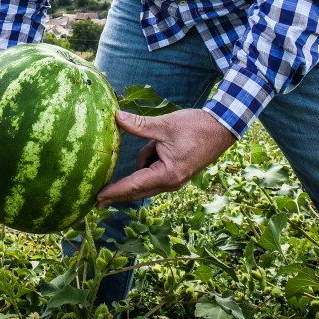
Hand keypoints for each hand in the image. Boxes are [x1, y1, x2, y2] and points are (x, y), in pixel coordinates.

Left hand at [97, 109, 235, 206]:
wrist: (222, 128)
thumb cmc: (196, 127)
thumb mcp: (164, 125)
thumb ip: (139, 125)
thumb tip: (117, 117)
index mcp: (166, 175)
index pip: (133, 186)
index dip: (114, 192)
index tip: (97, 198)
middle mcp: (170, 183)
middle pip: (137, 190)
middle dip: (118, 193)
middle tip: (96, 201)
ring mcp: (174, 180)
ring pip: (146, 177)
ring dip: (140, 164)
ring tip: (155, 141)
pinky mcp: (176, 173)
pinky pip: (154, 170)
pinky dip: (148, 160)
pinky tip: (156, 144)